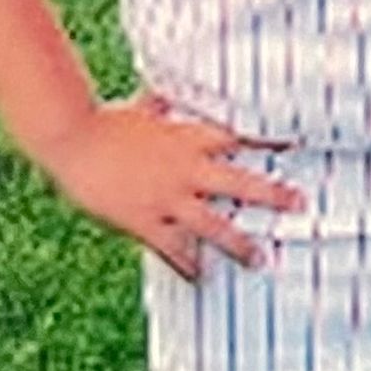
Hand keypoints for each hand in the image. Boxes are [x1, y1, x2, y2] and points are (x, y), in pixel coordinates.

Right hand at [38, 95, 301, 278]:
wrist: (71, 137)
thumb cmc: (103, 121)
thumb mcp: (141, 108)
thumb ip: (160, 104)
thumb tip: (162, 91)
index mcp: (188, 137)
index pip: (240, 139)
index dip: (271, 142)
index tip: (300, 146)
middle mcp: (185, 168)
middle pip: (240, 183)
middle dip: (272, 195)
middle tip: (300, 204)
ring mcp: (167, 197)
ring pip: (214, 224)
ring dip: (240, 243)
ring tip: (261, 259)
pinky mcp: (144, 220)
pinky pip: (173, 248)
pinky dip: (189, 264)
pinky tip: (202, 279)